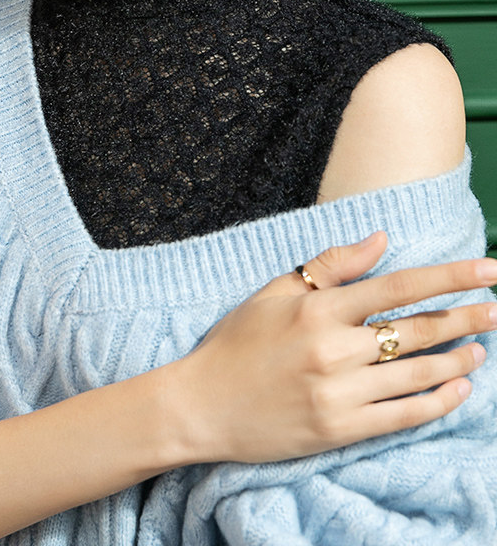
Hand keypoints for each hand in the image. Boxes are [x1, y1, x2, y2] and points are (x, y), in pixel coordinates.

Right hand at [168, 232, 496, 464]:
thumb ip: (329, 266)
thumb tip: (379, 239)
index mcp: (317, 310)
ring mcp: (338, 393)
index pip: (398, 286)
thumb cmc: (235, 344)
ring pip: (418, 373)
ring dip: (459, 360)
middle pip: (417, 330)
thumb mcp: (272, 293)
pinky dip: (438, 402)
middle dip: (467, 317)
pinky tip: (458, 390)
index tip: (489, 269)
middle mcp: (333, 349)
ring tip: (482, 349)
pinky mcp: (339, 430)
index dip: (450, 277)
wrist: (201, 405)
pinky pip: (403, 415)